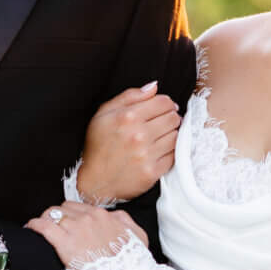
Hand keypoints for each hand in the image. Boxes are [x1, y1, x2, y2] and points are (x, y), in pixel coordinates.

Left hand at [27, 203, 143, 269]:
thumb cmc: (131, 263)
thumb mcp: (138, 237)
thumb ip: (126, 222)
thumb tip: (115, 217)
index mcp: (104, 216)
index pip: (79, 207)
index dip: (70, 215)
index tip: (66, 223)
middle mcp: (88, 218)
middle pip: (63, 208)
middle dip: (57, 216)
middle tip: (52, 227)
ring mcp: (76, 228)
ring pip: (51, 214)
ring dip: (44, 220)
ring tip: (39, 229)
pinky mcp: (64, 242)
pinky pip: (43, 226)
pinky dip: (34, 225)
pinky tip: (30, 229)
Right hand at [77, 82, 180, 203]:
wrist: (94, 182)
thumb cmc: (98, 146)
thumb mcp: (103, 114)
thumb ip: (130, 96)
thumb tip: (154, 87)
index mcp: (127, 117)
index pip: (163, 102)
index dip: (166, 103)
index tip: (162, 108)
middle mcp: (138, 135)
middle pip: (173, 118)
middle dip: (170, 117)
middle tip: (162, 122)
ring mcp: (146, 155)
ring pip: (176, 136)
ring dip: (170, 134)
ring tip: (159, 137)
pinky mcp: (152, 172)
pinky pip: (174, 155)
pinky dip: (169, 152)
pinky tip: (158, 151)